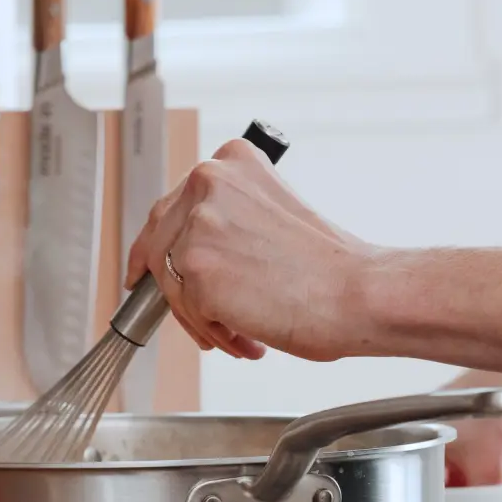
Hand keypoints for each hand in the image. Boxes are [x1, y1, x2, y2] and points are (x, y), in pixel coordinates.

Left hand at [125, 138, 373, 359]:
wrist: (356, 292)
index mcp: (231, 163)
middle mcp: (208, 184)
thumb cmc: (330, 267)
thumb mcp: (273, 215)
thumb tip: (191, 255)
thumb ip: (229, 221)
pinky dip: (215, 332)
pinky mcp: (197, 271)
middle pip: (160, 242)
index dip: (156, 242)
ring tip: (243, 332)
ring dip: (203, 317)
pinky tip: (249, 337)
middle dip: (173, 286)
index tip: (145, 265)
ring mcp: (199, 227)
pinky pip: (189, 314)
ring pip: (173, 284)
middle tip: (195, 315)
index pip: (171, 205)